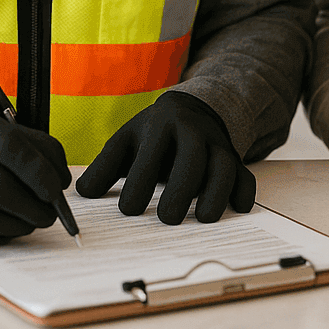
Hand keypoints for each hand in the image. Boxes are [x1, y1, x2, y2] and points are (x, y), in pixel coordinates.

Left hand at [75, 91, 255, 224]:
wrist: (190, 109)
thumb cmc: (153, 135)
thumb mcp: (127, 141)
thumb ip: (104, 167)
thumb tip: (83, 194)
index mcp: (160, 126)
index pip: (150, 157)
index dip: (139, 185)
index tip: (128, 210)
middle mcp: (192, 132)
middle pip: (192, 159)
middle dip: (181, 190)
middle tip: (168, 219)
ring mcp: (216, 145)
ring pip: (223, 167)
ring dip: (215, 193)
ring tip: (203, 218)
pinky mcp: (234, 158)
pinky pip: (245, 175)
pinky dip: (244, 192)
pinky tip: (237, 208)